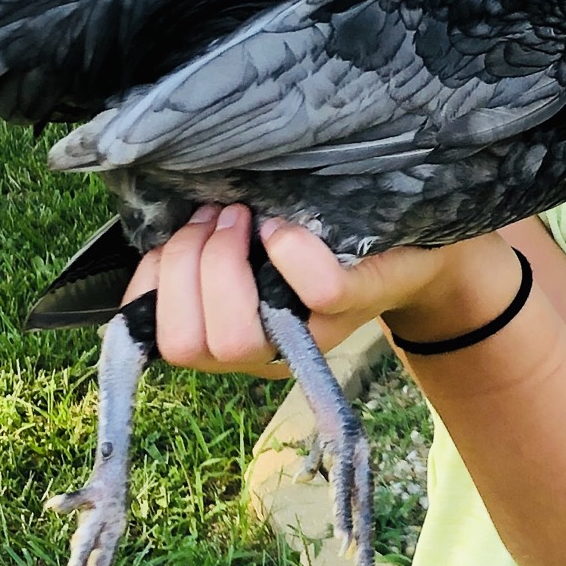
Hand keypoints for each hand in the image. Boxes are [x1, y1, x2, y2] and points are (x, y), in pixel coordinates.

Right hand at [124, 203, 461, 376]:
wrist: (411, 244)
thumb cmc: (320, 240)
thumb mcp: (251, 246)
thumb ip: (203, 249)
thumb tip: (157, 224)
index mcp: (232, 335)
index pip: (163, 342)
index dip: (155, 286)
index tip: (176, 234)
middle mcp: (266, 349)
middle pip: (190, 344)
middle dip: (187, 266)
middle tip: (219, 217)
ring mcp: (310, 334)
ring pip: (235, 338)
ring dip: (222, 261)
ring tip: (241, 216)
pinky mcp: (355, 303)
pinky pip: (315, 291)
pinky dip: (290, 250)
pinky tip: (281, 227)